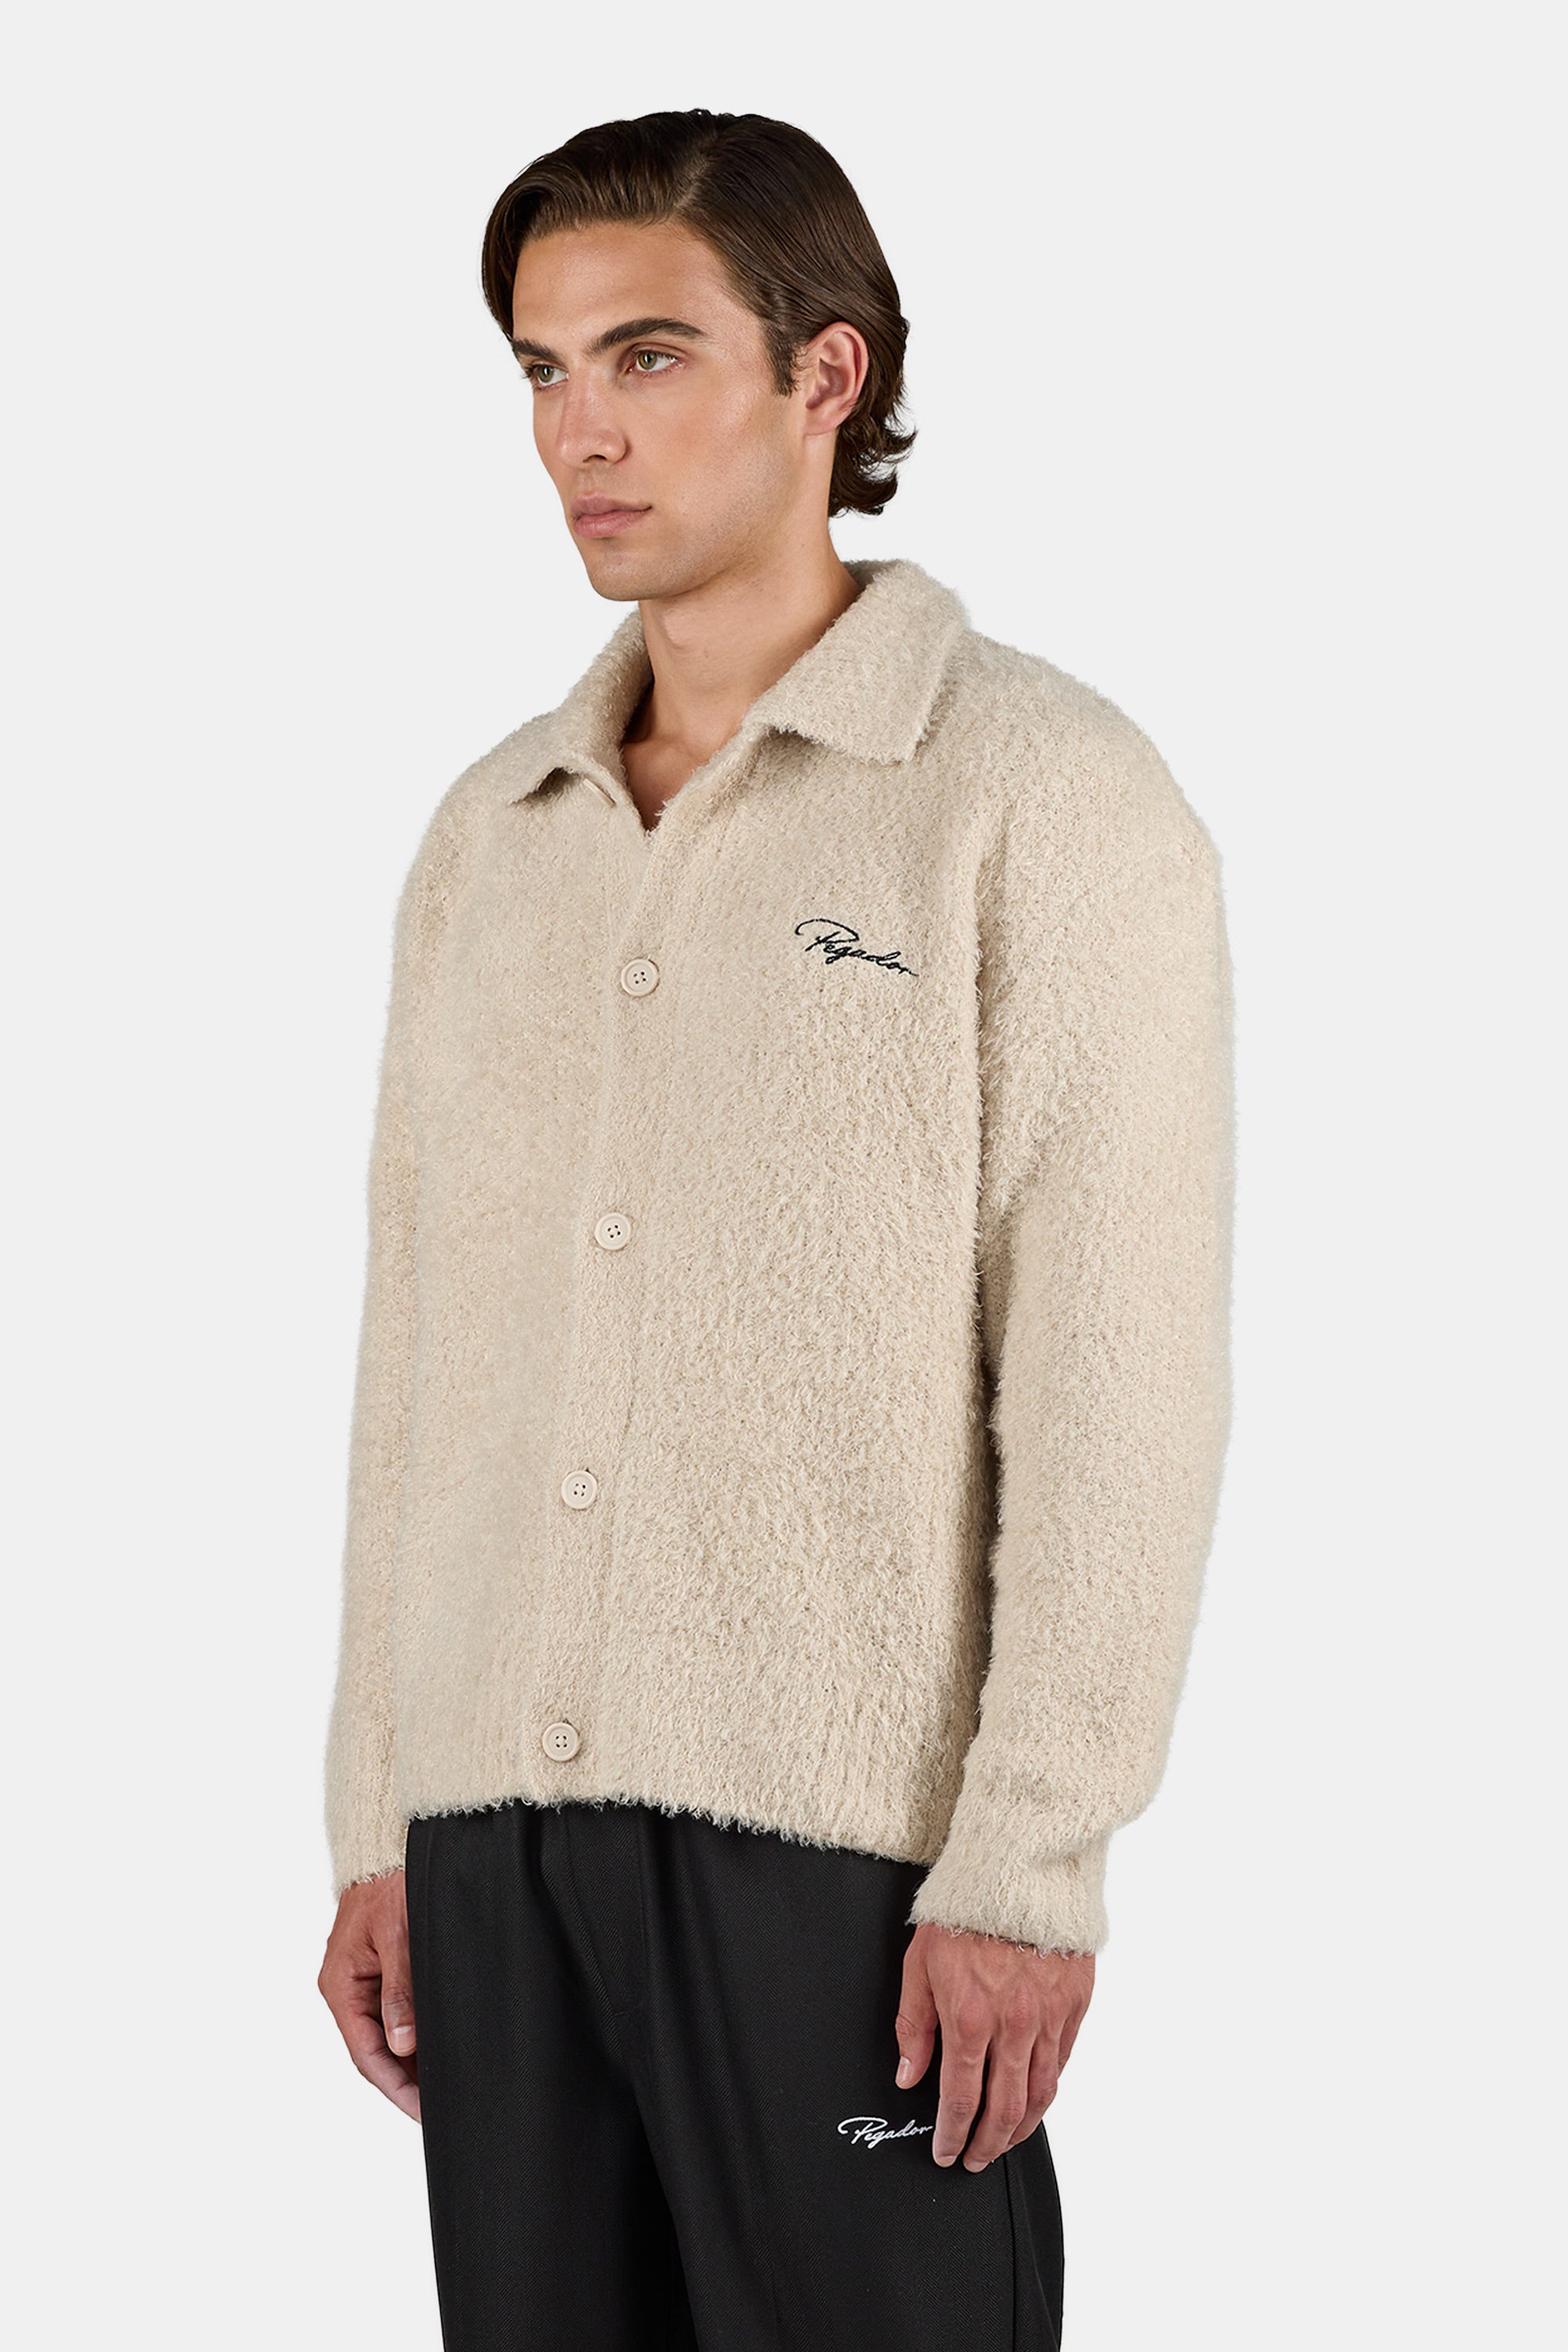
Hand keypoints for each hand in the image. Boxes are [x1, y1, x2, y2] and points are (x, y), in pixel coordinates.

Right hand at [318, 1868, 419, 2120]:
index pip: (366, 2054)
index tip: (423, 2111)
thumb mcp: (400, 1936)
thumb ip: (400, 1992)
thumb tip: (402, 2045)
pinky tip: (435, 2048)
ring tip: (444, 2083)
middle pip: (374, 2050)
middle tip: (442, 2104)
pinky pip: (390, 2013)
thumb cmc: (391, 1881)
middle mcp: (345, 1987)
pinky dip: (411, 2033)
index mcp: (340, 1984)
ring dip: (409, 2060)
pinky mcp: (377, 1969)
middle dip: (405, 2080)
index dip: (395, 2087)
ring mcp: (360, 1979)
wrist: (388, 1844)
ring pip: (384, 2034)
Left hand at [895, 1923, 1093, 2169]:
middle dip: (987, 2146)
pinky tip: (1034, 2099)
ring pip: (1040, 2094)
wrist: (1015, 1869)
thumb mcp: (919, 1965)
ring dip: (1020, 2129)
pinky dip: (1047, 2090)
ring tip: (1005, 2142)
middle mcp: (1014, 2026)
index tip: (945, 2153)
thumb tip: (908, 2075)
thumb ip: (913, 2026)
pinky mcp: (1075, 2004)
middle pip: (1004, 2110)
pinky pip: (1062, 2062)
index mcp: (969, 2019)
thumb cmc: (962, 1912)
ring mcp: (1050, 2017)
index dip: (951, 2135)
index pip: (959, 2099)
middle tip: (975, 2160)